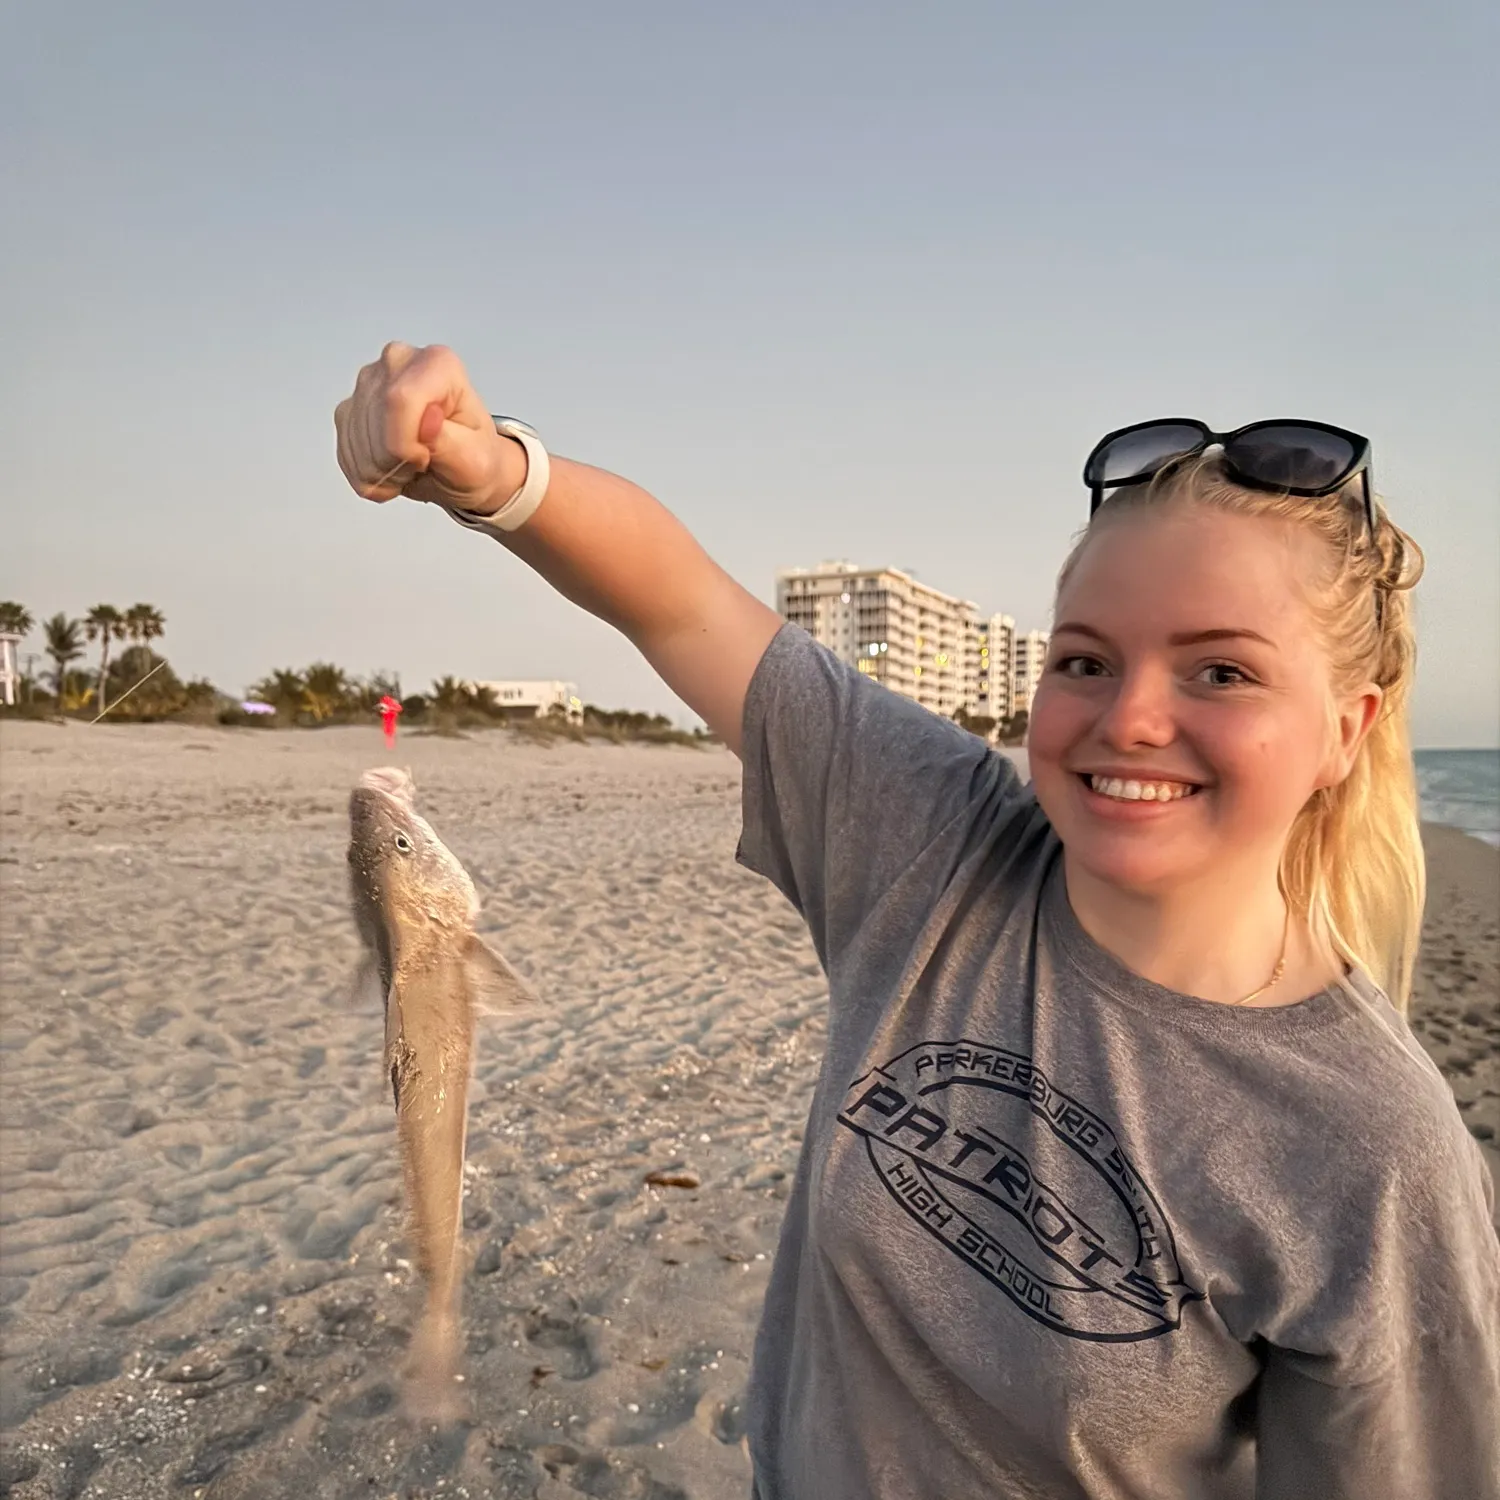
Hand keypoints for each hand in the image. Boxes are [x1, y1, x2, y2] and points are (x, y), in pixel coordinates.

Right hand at [333, 343, 526, 514]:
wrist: (461, 464)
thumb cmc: (474, 457)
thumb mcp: (475, 460)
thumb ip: (451, 441)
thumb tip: (428, 418)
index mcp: (436, 364)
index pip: (400, 399)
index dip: (406, 444)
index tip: (425, 459)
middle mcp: (397, 363)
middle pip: (375, 423)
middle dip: (395, 462)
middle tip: (423, 464)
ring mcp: (368, 384)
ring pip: (356, 443)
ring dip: (383, 472)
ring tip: (411, 467)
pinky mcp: (349, 408)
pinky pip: (346, 454)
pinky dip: (368, 475)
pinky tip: (393, 468)